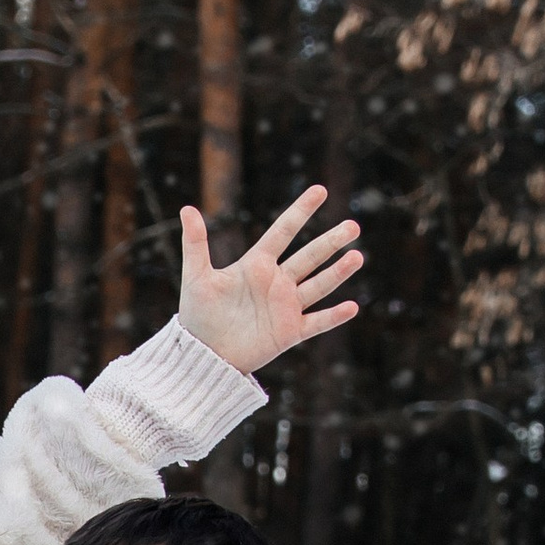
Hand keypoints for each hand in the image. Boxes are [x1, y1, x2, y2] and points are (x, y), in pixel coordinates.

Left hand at [178, 183, 363, 373]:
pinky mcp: (289, 332)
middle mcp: (276, 282)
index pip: (283, 231)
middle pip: (310, 256)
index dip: (301, 211)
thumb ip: (195, 243)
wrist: (203, 354)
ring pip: (319, 285)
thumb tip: (187, 208)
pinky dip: (333, 316)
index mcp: (256, 264)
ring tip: (357, 257)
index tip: (320, 190)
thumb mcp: (196, 276)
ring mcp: (285, 307)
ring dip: (338, 272)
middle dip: (331, 241)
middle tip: (353, 227)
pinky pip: (316, 322)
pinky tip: (352, 307)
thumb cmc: (198, 314)